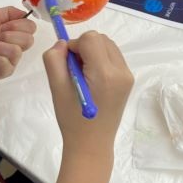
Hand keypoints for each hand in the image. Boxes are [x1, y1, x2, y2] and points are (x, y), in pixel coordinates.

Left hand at [0, 6, 35, 80]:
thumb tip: (26, 13)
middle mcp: (16, 46)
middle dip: (8, 35)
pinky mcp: (5, 72)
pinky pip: (6, 63)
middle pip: (29, 40)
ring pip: (16, 51)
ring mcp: (12, 60)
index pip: (31, 27)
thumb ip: (9, 12)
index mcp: (14, 32)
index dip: (18, 25)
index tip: (3, 26)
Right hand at [42, 32, 132, 158]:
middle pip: (101, 39)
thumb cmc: (71, 118)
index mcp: (104, 73)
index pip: (90, 38)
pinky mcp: (128, 80)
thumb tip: (62, 43)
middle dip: (84, 47)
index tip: (67, 64)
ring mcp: (127, 76)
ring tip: (83, 75)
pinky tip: (92, 80)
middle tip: (74, 70)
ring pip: (108, 45)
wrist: (91, 144)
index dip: (75, 46)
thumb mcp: (56, 88)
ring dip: (93, 52)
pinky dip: (100, 60)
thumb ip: (54, 60)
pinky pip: (113, 57)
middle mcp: (121, 71)